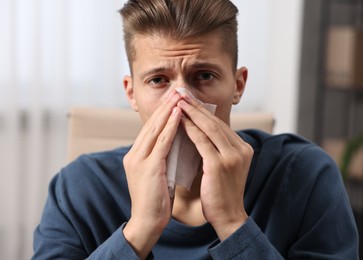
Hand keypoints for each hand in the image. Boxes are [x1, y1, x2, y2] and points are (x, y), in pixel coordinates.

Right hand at [122, 91, 181, 258]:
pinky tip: (179, 114)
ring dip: (168, 110)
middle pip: (151, 124)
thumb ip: (160, 158)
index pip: (150, 128)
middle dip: (165, 105)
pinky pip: (161, 142)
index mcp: (136, 156)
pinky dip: (170, 126)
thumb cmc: (155, 200)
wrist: (146, 222)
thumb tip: (173, 144)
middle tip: (177, 89)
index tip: (174, 99)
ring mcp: (139, 160)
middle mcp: (134, 154)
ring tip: (179, 95)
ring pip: (155, 128)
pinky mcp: (148, 167)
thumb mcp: (156, 174)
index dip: (162, 112)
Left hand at [177, 95, 253, 240]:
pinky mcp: (220, 165)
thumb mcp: (225, 167)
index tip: (189, 99)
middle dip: (197, 106)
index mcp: (243, 148)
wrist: (228, 217)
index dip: (203, 111)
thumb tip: (201, 133)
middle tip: (182, 92)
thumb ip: (218, 149)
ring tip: (178, 100)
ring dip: (192, 112)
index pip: (220, 125)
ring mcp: (232, 157)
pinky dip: (190, 128)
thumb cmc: (221, 193)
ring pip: (209, 128)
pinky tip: (179, 119)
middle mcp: (241, 149)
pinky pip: (202, 142)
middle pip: (215, 122)